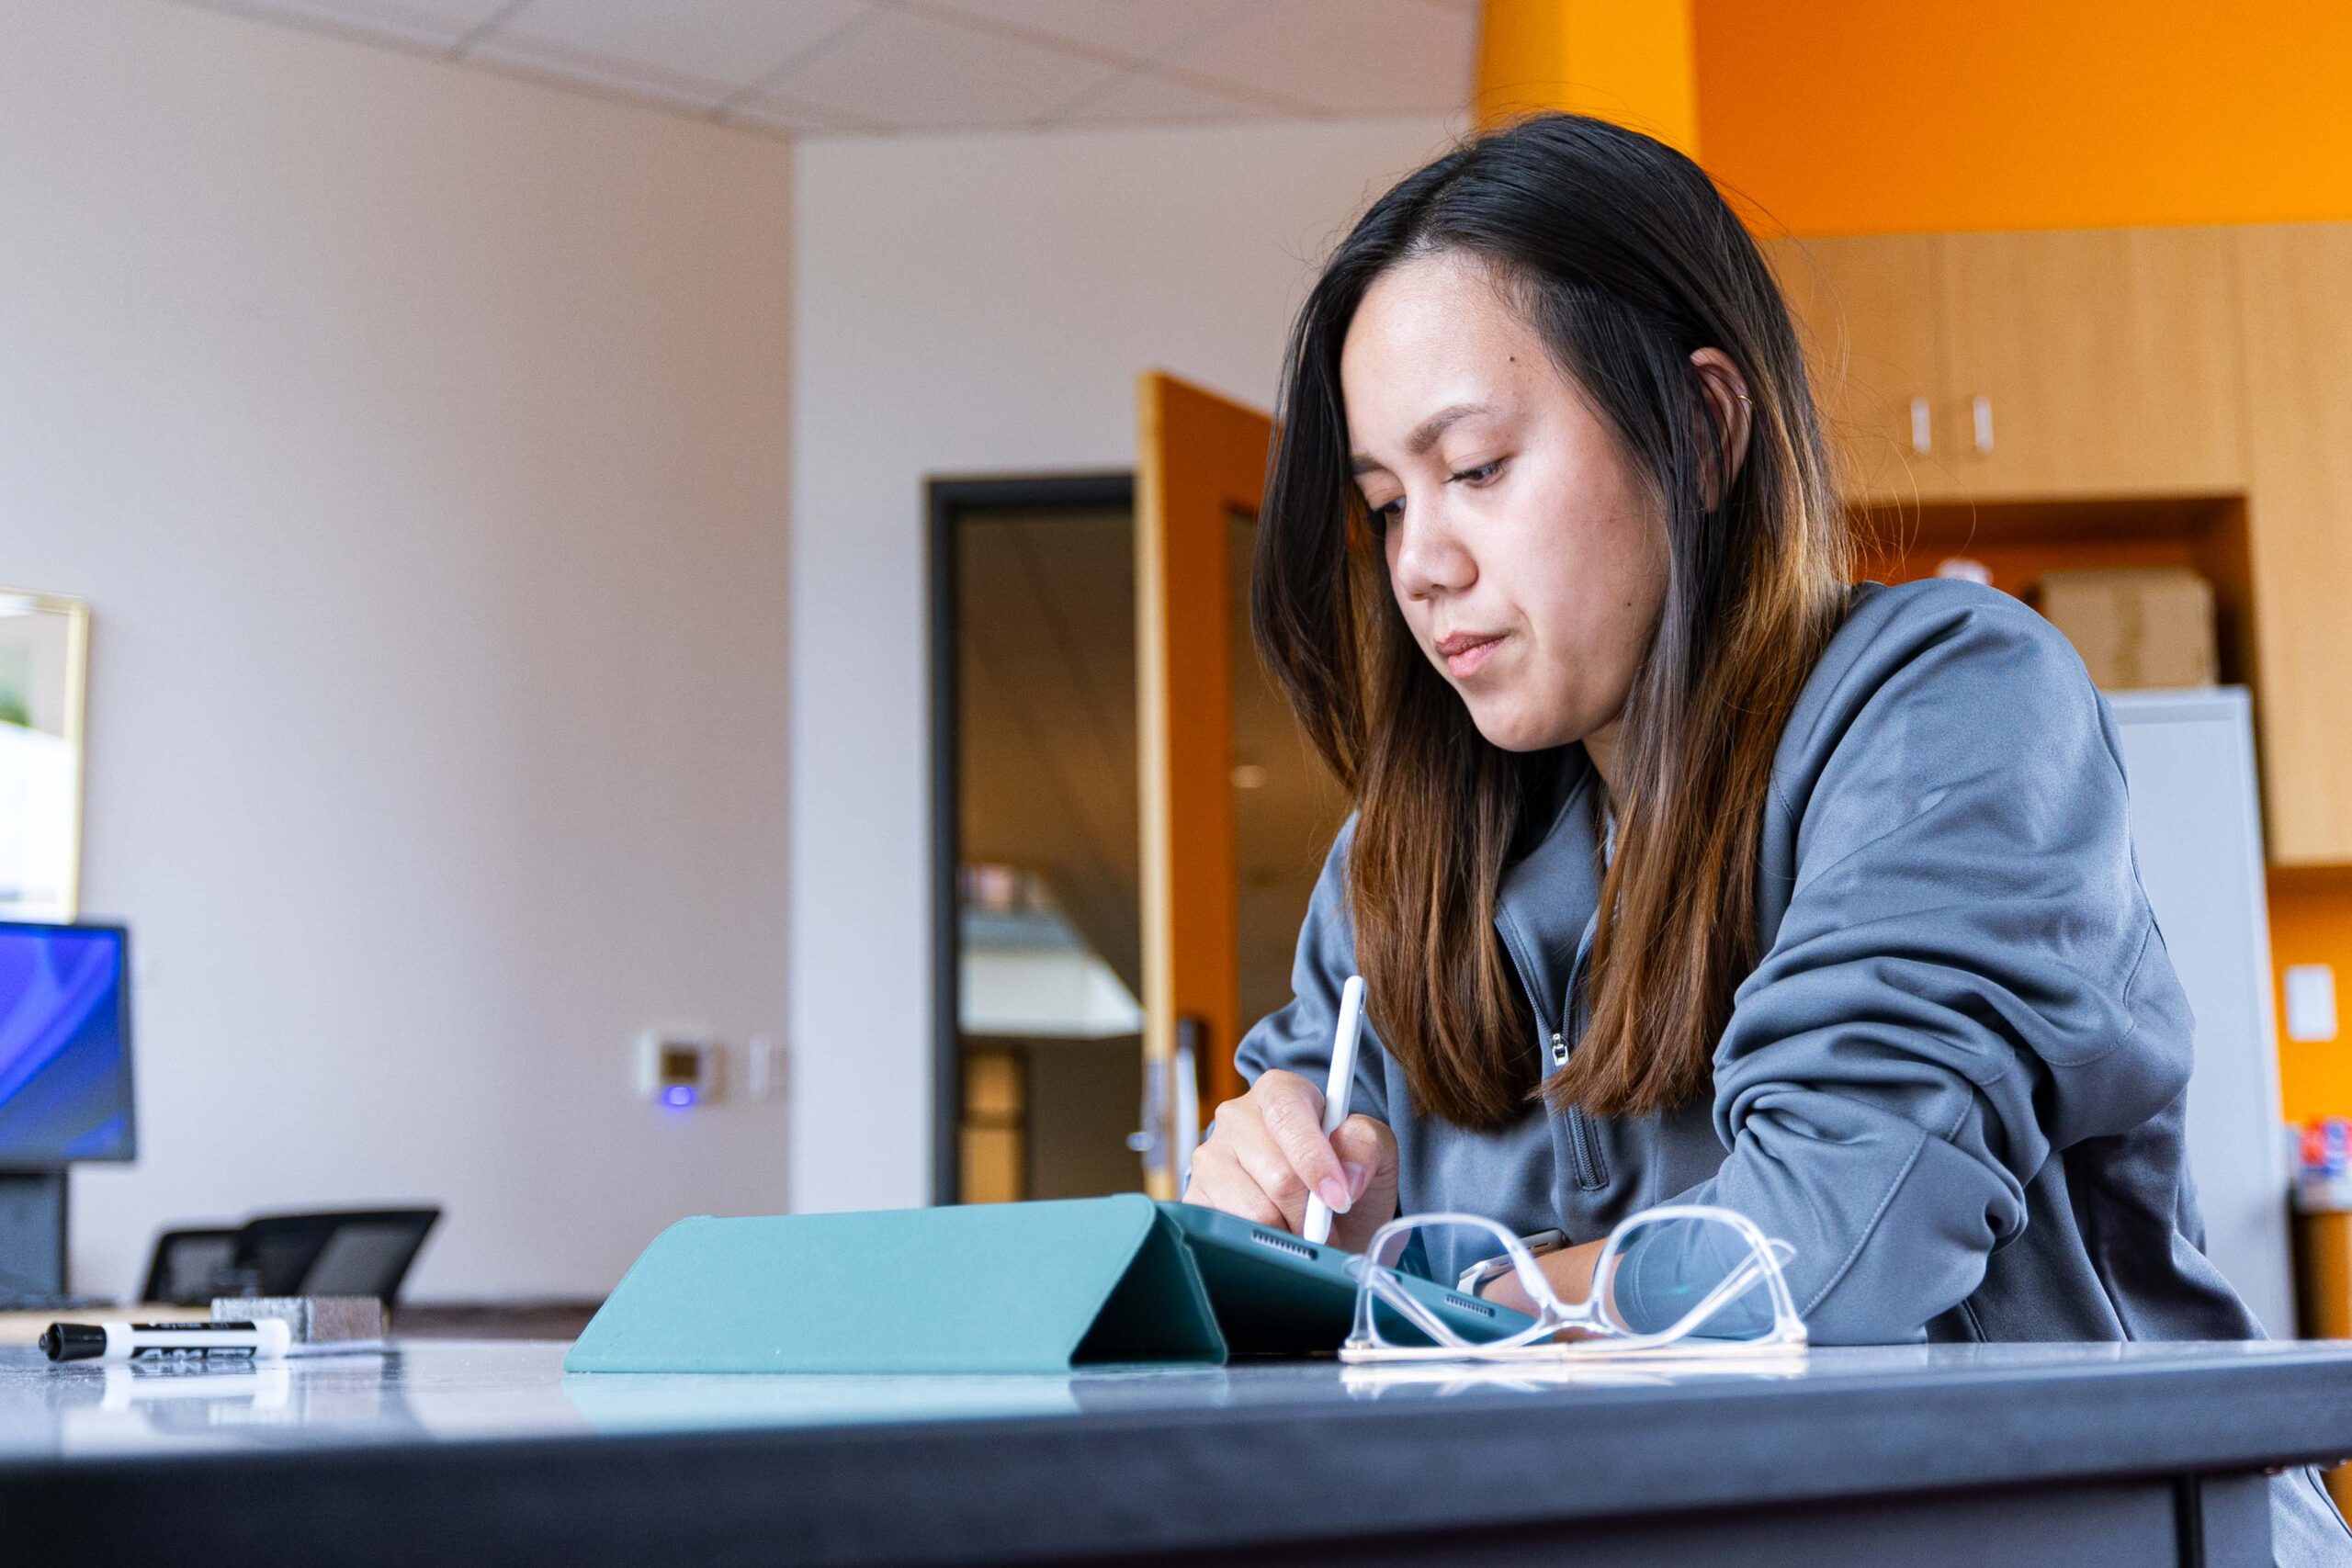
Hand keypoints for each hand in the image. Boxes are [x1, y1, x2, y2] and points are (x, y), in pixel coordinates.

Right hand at [1184, 1070, 1398, 1250]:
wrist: (1324, 1219)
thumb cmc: (1345, 1178)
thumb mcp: (1374, 1151)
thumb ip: (1366, 1145)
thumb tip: (1347, 1176)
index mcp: (1279, 1092)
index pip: (1287, 1116)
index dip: (1315, 1161)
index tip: (1340, 1198)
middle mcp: (1236, 1117)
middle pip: (1277, 1175)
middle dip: (1310, 1211)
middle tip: (1325, 1223)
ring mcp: (1209, 1157)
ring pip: (1254, 1211)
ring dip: (1288, 1232)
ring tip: (1299, 1229)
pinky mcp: (1194, 1198)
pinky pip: (1227, 1232)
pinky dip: (1260, 1245)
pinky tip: (1272, 1236)